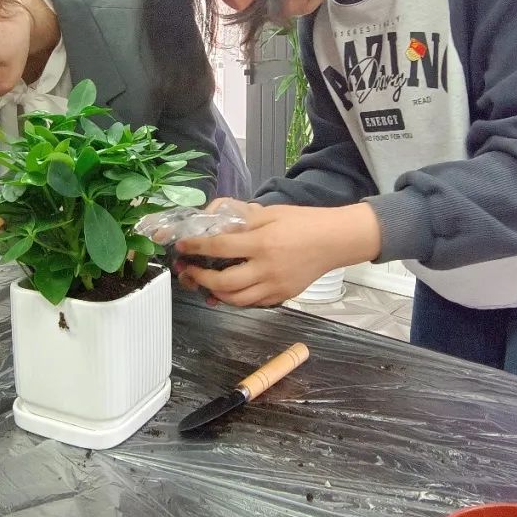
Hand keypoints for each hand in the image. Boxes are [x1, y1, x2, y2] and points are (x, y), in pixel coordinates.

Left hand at [173, 200, 381, 307]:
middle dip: (199, 278)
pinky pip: (252, 303)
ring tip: (202, 283)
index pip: (220, 247)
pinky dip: (235, 299)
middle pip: (223, 282)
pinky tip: (226, 291)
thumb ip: (243, 219)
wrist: (334, 241)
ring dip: (214, 293)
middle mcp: (266, 268)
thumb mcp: (271, 213)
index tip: (182, 246)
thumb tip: (216, 221)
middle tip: (188, 270)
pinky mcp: (282, 296)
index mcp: (262, 243)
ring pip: (236, 299)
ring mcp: (275, 286)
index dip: (196, 248)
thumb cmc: (303, 222)